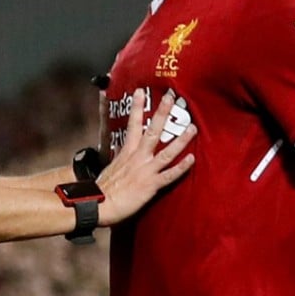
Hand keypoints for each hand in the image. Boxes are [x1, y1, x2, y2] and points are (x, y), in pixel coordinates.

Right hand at [95, 89, 195, 226]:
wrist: (101, 203)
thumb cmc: (104, 187)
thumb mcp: (111, 166)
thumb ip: (119, 156)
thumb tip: (120, 148)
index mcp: (126, 151)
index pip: (132, 124)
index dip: (137, 107)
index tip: (140, 92)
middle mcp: (137, 157)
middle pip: (152, 130)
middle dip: (162, 113)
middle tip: (172, 97)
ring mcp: (146, 170)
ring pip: (167, 151)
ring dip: (181, 139)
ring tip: (193, 127)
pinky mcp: (151, 185)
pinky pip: (170, 175)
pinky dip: (181, 167)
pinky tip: (192, 159)